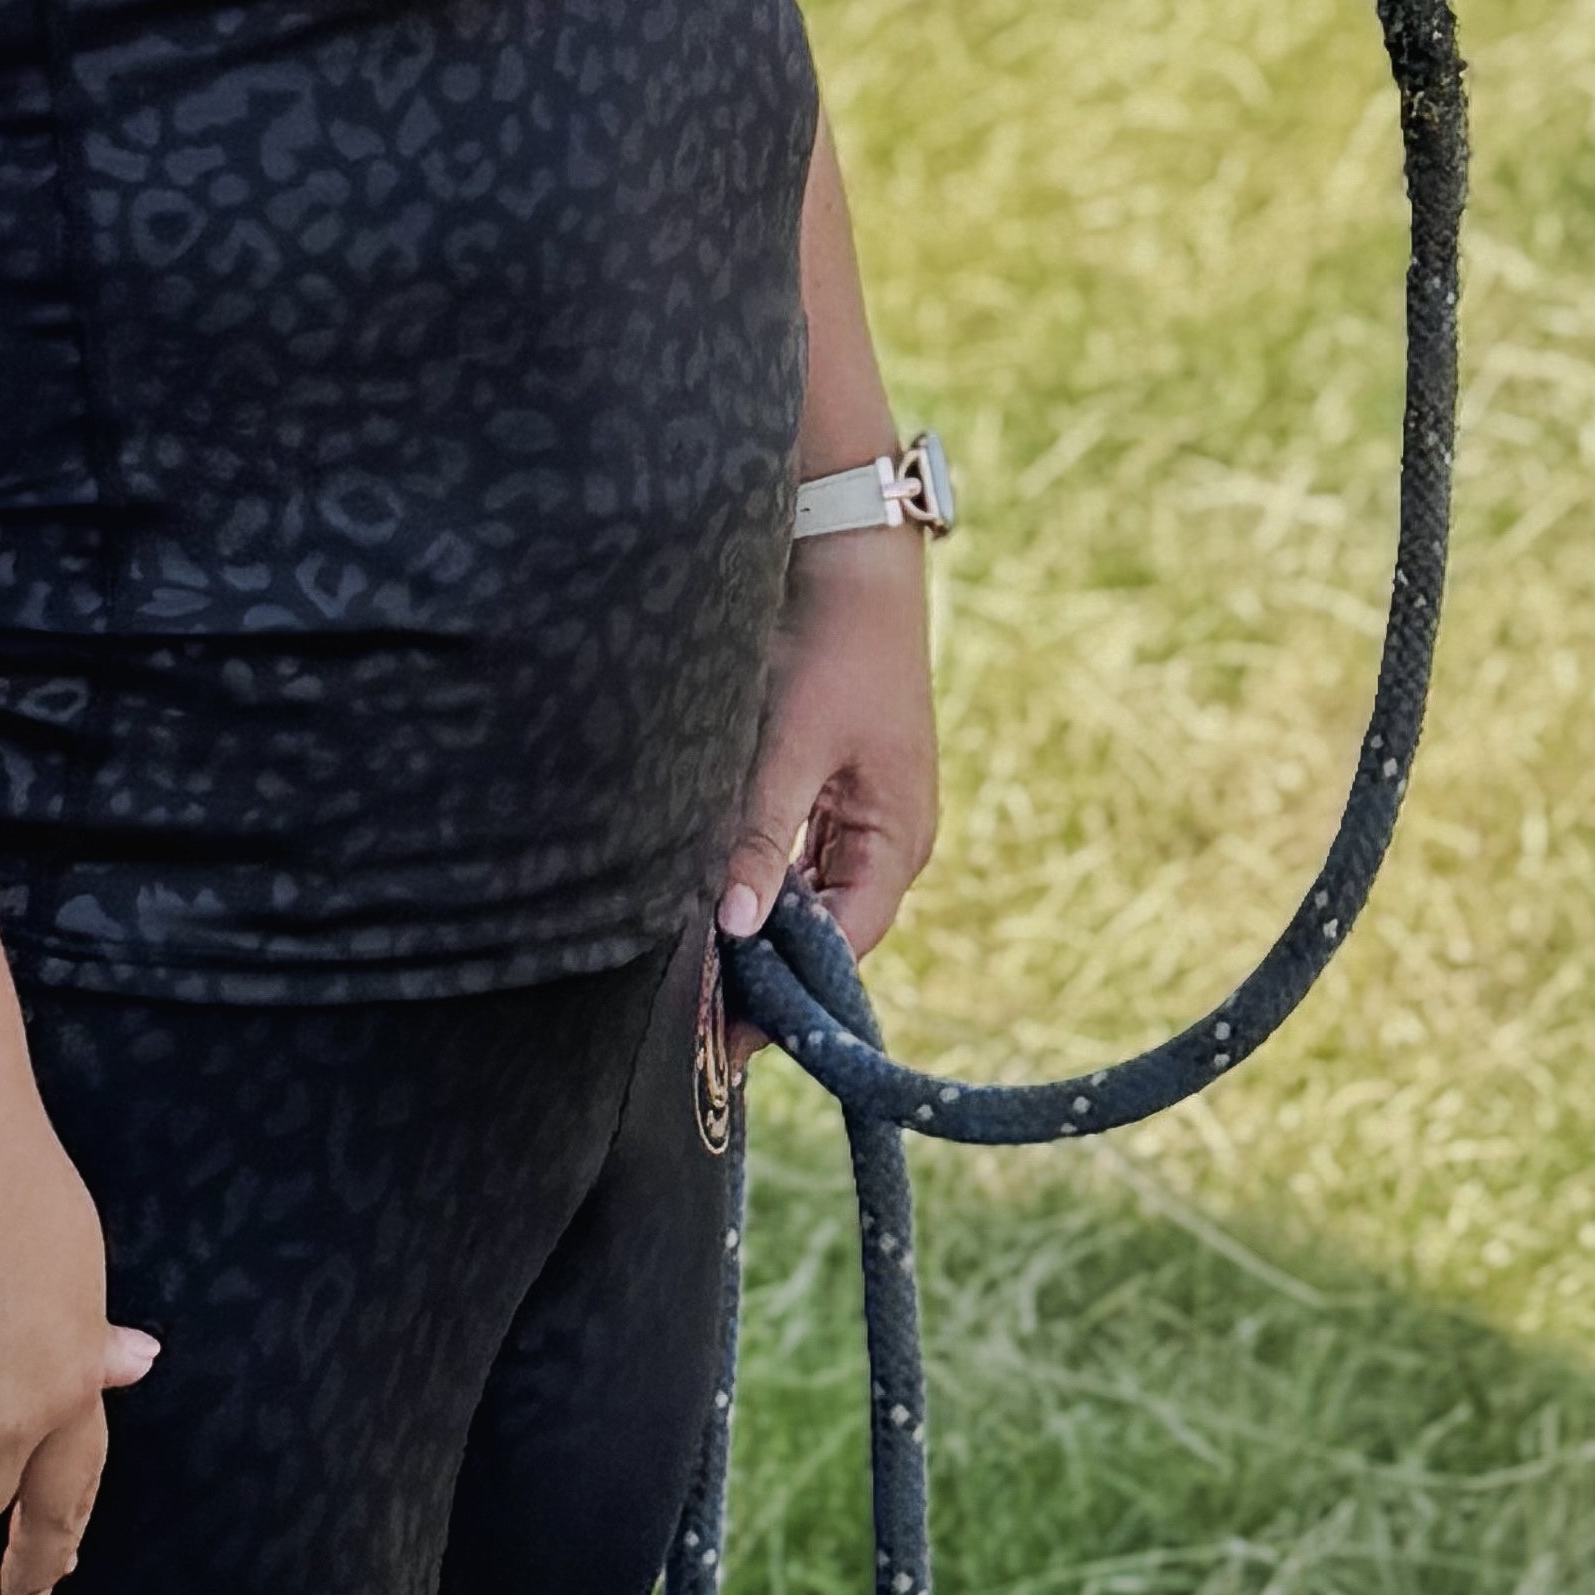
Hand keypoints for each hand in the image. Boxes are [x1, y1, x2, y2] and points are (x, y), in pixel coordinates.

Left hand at [717, 524, 938, 1032]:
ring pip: (807, 898)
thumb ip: (762, 836)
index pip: (844, 948)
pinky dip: (760, 882)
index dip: (788, 998)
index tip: (724, 1040)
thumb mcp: (792, 745)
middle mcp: (888, 838)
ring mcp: (863, 814)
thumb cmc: (834, 647)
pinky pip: (798, 858)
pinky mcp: (834, 786)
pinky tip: (711, 896)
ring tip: (694, 973)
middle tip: (695, 1017)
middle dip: (768, 973)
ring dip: (759, 929)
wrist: (850, 553)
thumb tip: (733, 929)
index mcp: (900, 840)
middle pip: (827, 933)